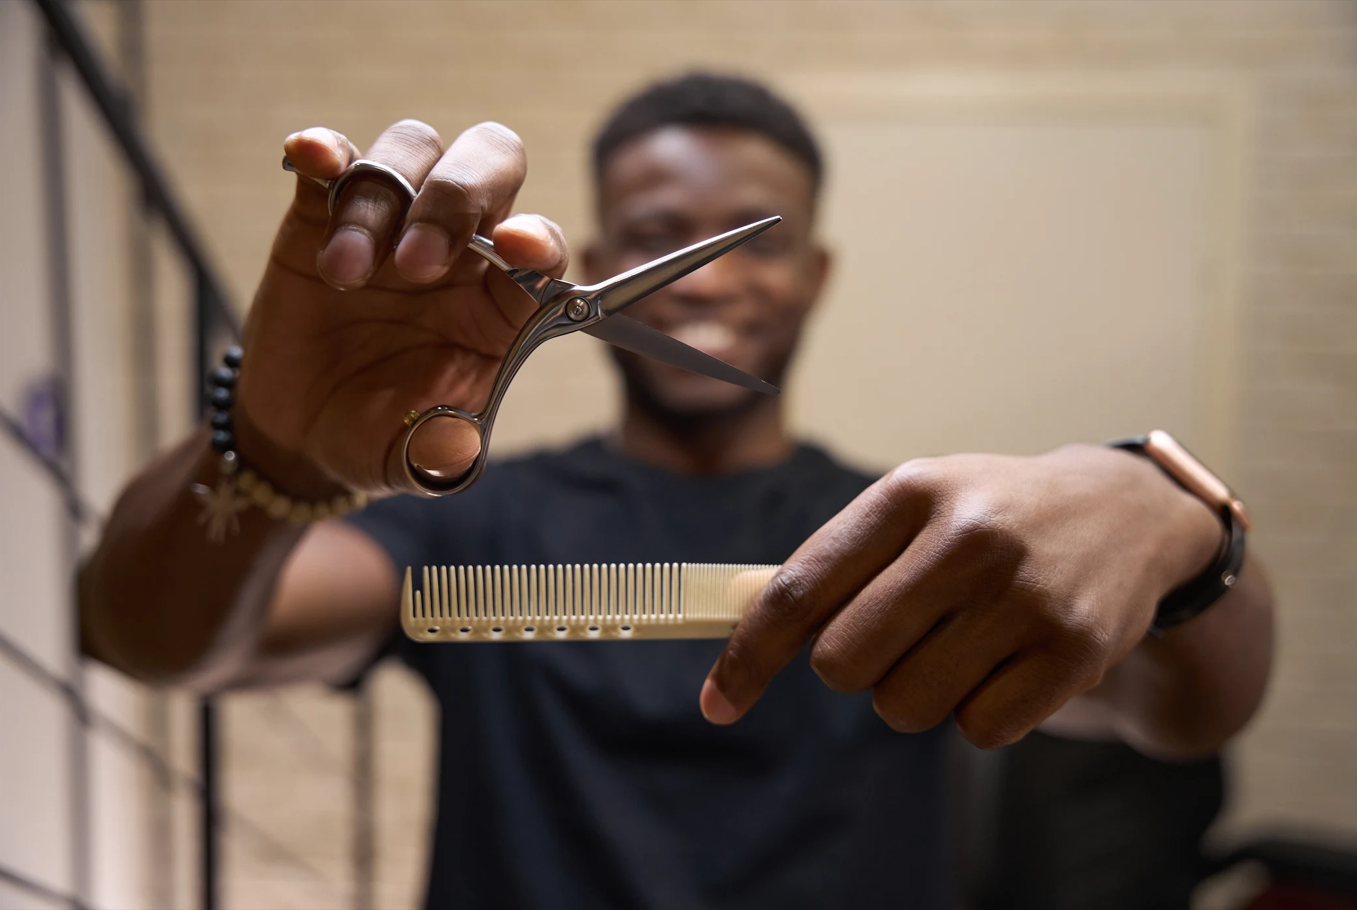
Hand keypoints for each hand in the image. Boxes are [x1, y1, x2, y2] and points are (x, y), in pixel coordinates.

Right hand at [234, 119, 568, 493]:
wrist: (303, 432)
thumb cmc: (382, 437)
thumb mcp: (416, 461)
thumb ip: (442, 455)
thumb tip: (456, 447)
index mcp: (502, 304)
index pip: (543, 247)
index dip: (539, 238)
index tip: (518, 246)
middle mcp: (460, 249)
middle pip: (491, 163)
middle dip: (458, 196)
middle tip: (416, 264)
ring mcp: (395, 221)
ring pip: (414, 149)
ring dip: (382, 201)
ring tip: (346, 276)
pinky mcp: (325, 212)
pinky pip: (335, 156)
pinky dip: (324, 149)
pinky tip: (307, 159)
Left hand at [699, 444, 1222, 746]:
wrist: (1124, 514)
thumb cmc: (989, 517)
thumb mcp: (915, 506)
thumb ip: (837, 562)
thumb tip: (745, 625)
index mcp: (909, 493)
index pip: (799, 589)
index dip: (748, 655)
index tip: (717, 703)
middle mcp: (966, 536)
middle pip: (843, 664)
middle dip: (852, 669)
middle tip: (894, 640)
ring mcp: (1023, 595)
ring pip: (904, 706)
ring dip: (915, 693)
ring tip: (960, 644)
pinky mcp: (1073, 651)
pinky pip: (977, 731)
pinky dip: (978, 713)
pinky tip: (1007, 663)